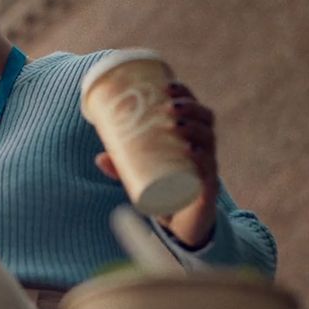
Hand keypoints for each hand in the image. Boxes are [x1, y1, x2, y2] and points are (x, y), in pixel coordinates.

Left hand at [93, 80, 219, 247]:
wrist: (184, 224)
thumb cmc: (166, 190)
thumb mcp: (142, 174)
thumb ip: (122, 167)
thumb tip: (100, 157)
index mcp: (194, 138)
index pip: (196, 108)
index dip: (186, 93)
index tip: (168, 85)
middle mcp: (206, 149)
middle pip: (206, 119)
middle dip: (189, 107)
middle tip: (168, 107)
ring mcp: (209, 167)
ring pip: (209, 140)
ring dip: (194, 128)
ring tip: (176, 125)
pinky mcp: (209, 187)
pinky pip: (209, 169)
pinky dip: (201, 159)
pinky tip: (191, 151)